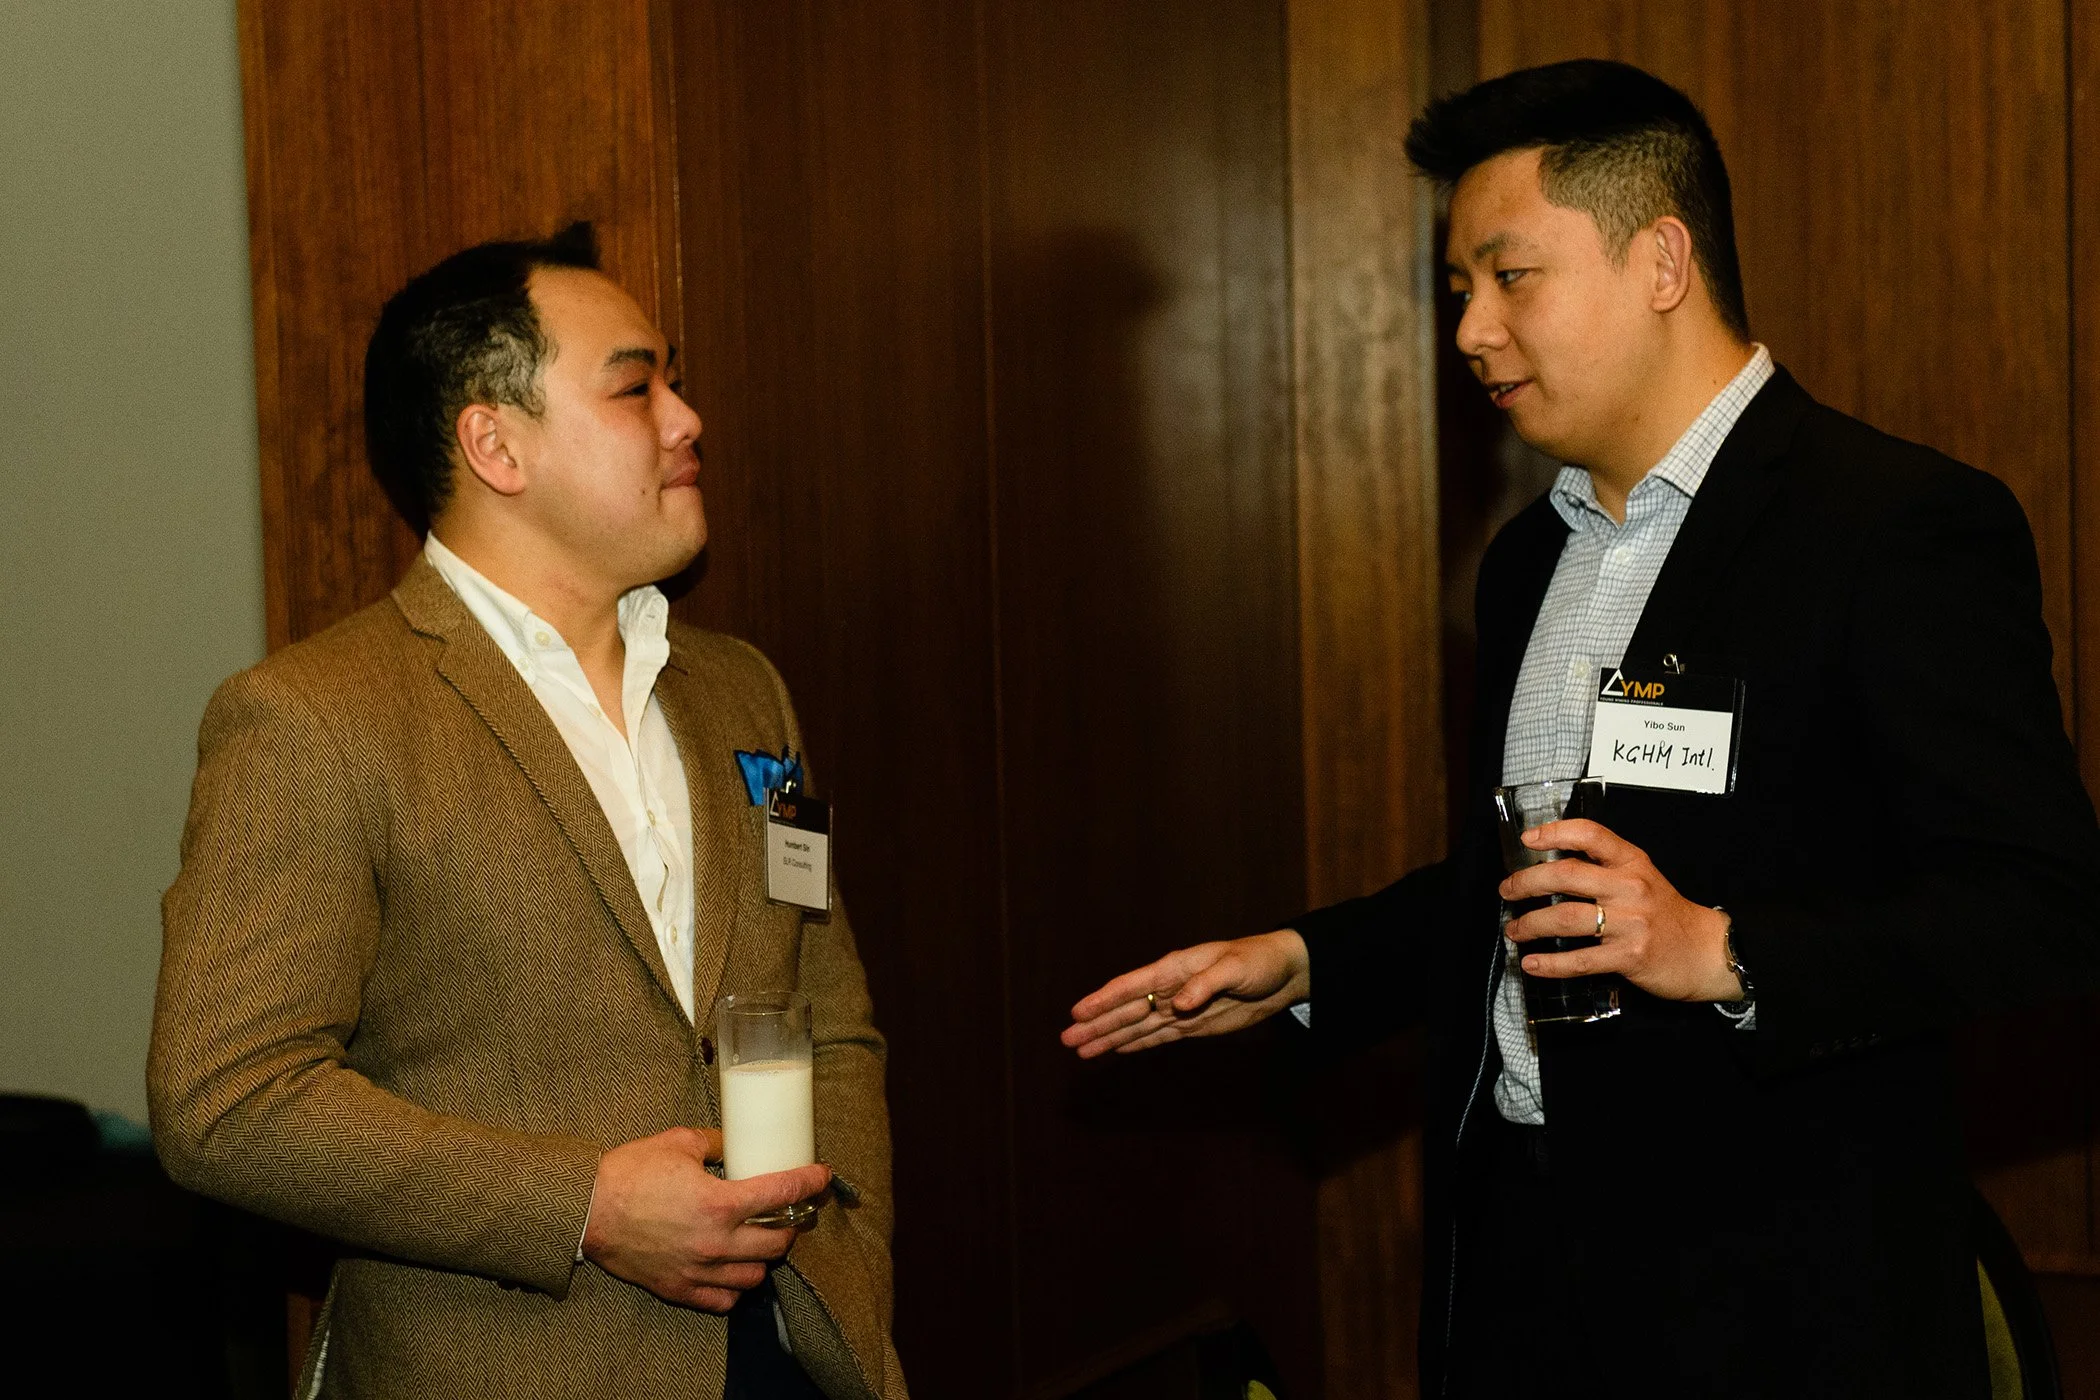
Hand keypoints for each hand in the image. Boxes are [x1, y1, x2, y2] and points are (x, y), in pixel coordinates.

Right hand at [581, 1126, 830, 1311]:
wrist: (585, 1210)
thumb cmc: (629, 1174)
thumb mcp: (678, 1143)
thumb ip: (716, 1143)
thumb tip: (736, 1141)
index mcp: (720, 1203)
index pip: (783, 1194)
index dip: (810, 1182)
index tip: (821, 1175)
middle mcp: (716, 1242)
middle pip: (778, 1242)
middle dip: (792, 1223)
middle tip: (789, 1209)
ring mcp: (699, 1270)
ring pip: (756, 1276)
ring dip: (765, 1257)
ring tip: (759, 1239)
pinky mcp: (680, 1289)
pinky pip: (725, 1300)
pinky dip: (736, 1286)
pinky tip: (733, 1269)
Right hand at [1060, 930, 1309, 1058]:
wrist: (1284, 972)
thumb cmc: (1259, 961)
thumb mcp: (1235, 967)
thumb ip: (1206, 984)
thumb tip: (1176, 1005)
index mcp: (1174, 969)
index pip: (1131, 987)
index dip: (1103, 1000)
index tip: (1077, 1013)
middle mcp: (1169, 989)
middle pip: (1125, 1010)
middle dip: (1096, 1025)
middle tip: (1067, 1040)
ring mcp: (1178, 1008)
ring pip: (1135, 1027)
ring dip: (1108, 1038)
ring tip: (1080, 1050)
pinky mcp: (1192, 1025)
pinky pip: (1156, 1037)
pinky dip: (1135, 1044)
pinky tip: (1115, 1050)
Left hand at [1499, 819, 1741, 1002]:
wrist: (1707, 951)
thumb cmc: (1666, 914)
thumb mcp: (1642, 878)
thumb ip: (1605, 869)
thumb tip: (1550, 868)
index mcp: (1631, 862)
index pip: (1590, 834)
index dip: (1554, 832)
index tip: (1528, 839)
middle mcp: (1629, 887)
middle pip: (1565, 875)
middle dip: (1526, 882)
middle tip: (1507, 890)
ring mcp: (1630, 922)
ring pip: (1564, 918)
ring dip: (1530, 924)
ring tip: (1514, 930)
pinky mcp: (1629, 955)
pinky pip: (1579, 960)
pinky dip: (1550, 964)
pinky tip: (1531, 964)